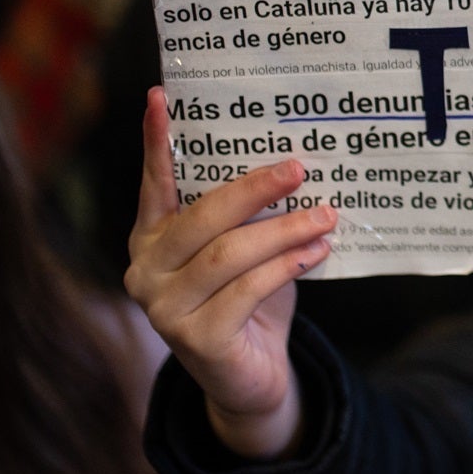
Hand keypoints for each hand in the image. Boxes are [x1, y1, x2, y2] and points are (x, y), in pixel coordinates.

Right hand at [124, 87, 335, 458]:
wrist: (254, 377)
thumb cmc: (250, 298)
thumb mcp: (247, 248)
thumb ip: (249, 214)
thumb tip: (292, 162)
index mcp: (151, 239)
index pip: (154, 183)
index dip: (156, 141)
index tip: (161, 96)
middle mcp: (146, 270)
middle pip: (201, 217)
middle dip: (254, 188)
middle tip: (299, 167)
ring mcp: (164, 309)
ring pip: (228, 254)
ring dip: (284, 230)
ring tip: (326, 214)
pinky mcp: (197, 340)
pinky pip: (247, 290)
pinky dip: (286, 266)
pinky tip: (316, 251)